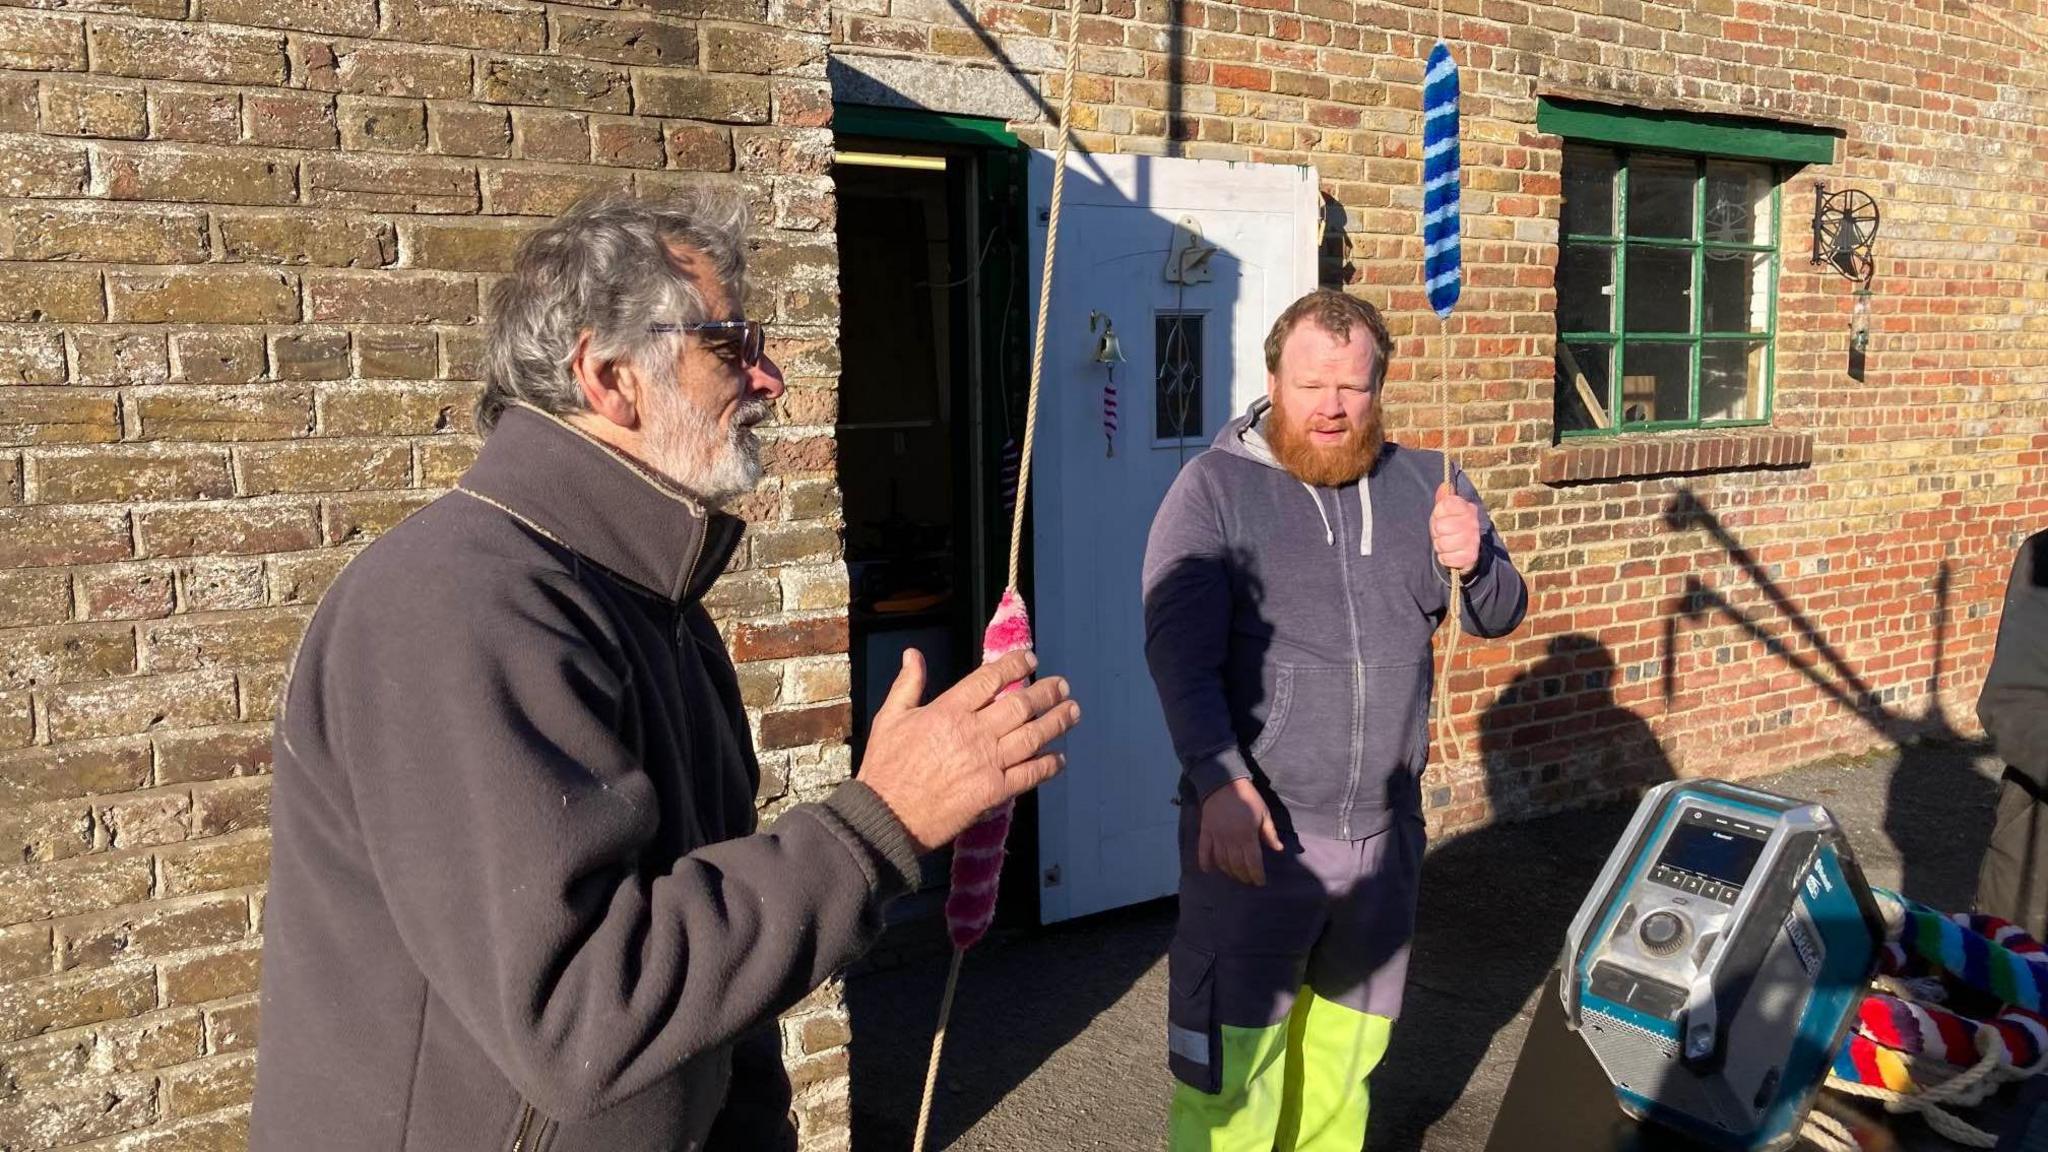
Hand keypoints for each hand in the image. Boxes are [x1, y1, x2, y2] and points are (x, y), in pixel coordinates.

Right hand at [858, 648, 1081, 853]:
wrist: (884, 816)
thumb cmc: (884, 768)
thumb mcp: (889, 718)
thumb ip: (907, 684)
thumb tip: (913, 654)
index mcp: (948, 710)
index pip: (990, 679)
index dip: (1015, 666)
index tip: (1031, 660)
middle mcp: (973, 732)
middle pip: (1020, 704)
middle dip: (1046, 692)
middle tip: (1062, 686)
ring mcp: (986, 762)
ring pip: (1032, 736)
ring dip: (1056, 722)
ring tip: (1072, 712)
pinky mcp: (993, 791)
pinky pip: (1029, 775)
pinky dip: (1048, 765)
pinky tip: (1059, 758)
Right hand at [1198, 778, 1283, 885]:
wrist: (1224, 783)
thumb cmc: (1248, 798)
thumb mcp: (1264, 813)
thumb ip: (1270, 833)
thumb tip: (1278, 849)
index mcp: (1248, 836)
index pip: (1253, 862)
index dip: (1257, 875)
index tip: (1260, 882)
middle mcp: (1231, 840)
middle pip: (1237, 865)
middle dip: (1244, 876)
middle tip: (1248, 880)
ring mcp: (1217, 837)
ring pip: (1222, 861)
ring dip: (1229, 871)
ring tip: (1234, 875)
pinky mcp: (1205, 832)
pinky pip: (1203, 851)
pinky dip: (1205, 862)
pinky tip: (1209, 870)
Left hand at [1430, 483, 1481, 576]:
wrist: (1466, 548)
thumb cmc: (1451, 526)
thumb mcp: (1446, 510)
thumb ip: (1443, 498)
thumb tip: (1444, 486)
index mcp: (1467, 508)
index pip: (1446, 504)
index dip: (1438, 511)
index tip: (1440, 515)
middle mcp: (1473, 523)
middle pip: (1440, 526)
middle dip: (1436, 531)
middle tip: (1442, 532)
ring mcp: (1473, 540)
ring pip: (1442, 543)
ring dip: (1439, 545)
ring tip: (1445, 542)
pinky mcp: (1471, 556)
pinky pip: (1446, 558)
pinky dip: (1444, 557)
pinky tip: (1450, 553)